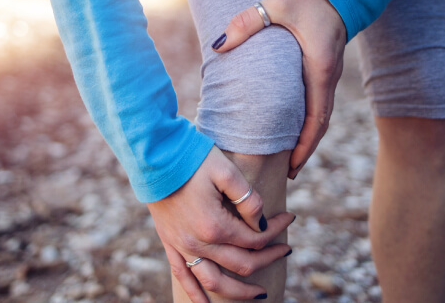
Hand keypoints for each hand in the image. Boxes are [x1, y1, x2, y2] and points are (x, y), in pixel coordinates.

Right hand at [148, 147, 295, 302]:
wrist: (153, 155)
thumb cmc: (192, 158)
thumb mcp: (226, 171)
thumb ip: (249, 200)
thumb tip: (263, 225)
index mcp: (215, 226)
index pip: (255, 239)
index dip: (277, 230)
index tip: (291, 216)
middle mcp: (197, 243)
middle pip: (241, 264)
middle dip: (269, 258)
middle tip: (286, 250)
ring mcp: (181, 246)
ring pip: (214, 282)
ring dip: (239, 292)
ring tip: (259, 294)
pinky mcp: (169, 243)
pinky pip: (183, 277)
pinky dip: (196, 294)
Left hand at [212, 0, 346, 178]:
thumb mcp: (276, 5)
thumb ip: (247, 23)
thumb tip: (218, 44)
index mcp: (320, 69)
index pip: (316, 117)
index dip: (305, 145)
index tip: (294, 166)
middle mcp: (329, 76)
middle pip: (321, 124)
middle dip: (307, 150)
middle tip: (290, 174)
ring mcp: (329, 74)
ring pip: (322, 115)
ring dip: (309, 139)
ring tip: (292, 161)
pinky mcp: (324, 68)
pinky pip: (319, 103)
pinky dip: (310, 122)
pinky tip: (296, 131)